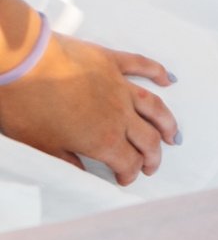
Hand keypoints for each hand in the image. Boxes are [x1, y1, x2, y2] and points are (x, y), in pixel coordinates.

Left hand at [0, 30, 177, 185]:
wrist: (22, 62)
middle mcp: (119, 114)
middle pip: (148, 139)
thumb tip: (82, 169)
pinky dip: (158, 73)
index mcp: (103, 139)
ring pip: (154, 107)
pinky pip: (142, 66)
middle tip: (152, 165)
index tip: (125, 178)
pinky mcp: (111, 62)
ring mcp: (119, 86)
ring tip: (173, 134)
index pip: (128, 162)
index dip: (130, 174)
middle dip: (153, 156)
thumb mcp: (40, 144)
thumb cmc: (25, 104)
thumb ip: (66, 159)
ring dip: (167, 123)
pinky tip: (168, 80)